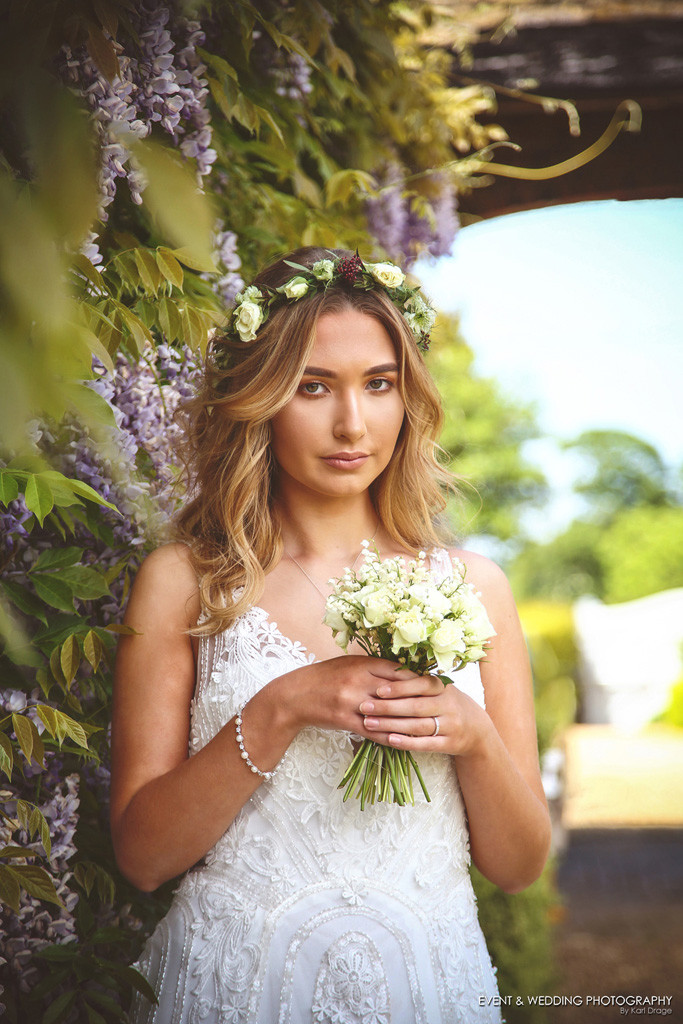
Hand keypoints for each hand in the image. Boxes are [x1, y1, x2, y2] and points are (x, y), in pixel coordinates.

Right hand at [272, 656, 421, 739]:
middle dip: (420, 700)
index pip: (399, 671)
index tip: (436, 685)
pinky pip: (373, 731)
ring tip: (428, 727)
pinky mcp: (346, 720)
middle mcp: (360, 681)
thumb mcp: (349, 664)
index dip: (420, 679)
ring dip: (409, 722)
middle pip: (398, 691)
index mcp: (363, 664)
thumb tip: (401, 670)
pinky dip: (390, 736)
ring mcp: (352, 701)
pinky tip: (404, 741)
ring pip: (388, 713)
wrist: (295, 695)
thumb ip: (373, 667)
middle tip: (440, 707)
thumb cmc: (324, 676)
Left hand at [357, 673, 491, 757]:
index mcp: (443, 687)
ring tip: (369, 723)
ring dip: (391, 725)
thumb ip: (415, 681)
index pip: (420, 685)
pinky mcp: (450, 744)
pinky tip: (389, 739)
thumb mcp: (437, 689)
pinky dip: (406, 742)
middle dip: (388, 707)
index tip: (377, 690)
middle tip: (364, 707)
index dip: (399, 688)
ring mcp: (451, 725)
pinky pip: (426, 744)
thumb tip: (382, 672)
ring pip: (418, 726)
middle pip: (416, 706)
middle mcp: (448, 705)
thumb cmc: (445, 703)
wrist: (475, 728)